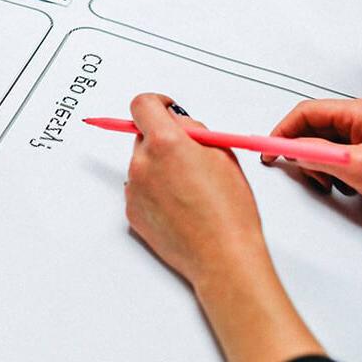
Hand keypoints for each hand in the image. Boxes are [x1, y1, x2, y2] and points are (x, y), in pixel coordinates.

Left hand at [125, 94, 324, 361]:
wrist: (222, 257)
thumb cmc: (230, 210)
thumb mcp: (222, 154)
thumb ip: (194, 131)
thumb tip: (177, 121)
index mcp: (165, 143)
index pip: (141, 105)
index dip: (156, 104)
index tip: (166, 109)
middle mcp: (142, 163)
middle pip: (143, 136)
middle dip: (163, 140)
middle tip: (191, 158)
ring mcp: (133, 188)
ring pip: (142, 163)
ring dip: (159, 167)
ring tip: (190, 190)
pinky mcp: (131, 211)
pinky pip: (139, 189)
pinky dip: (155, 191)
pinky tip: (180, 206)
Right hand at [263, 98, 361, 242]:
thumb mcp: (357, 168)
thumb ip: (318, 154)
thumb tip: (291, 148)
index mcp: (361, 112)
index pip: (307, 112)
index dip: (282, 131)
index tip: (267, 148)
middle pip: (314, 128)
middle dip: (304, 152)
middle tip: (302, 172)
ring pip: (325, 144)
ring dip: (321, 165)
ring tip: (332, 183)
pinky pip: (340, 156)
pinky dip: (335, 172)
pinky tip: (346, 186)